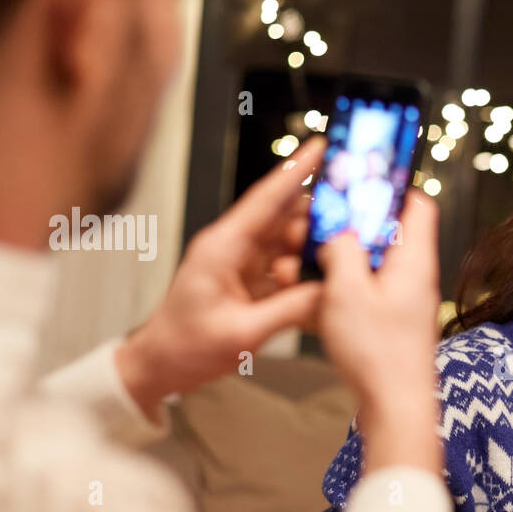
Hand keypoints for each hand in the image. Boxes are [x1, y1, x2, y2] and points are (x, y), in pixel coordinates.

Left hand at [115, 138, 327, 417]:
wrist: (161, 365)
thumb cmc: (186, 347)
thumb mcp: (242, 333)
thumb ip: (288, 310)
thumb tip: (329, 291)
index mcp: (223, 247)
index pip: (266, 200)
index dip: (295, 171)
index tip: (321, 146)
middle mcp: (233, 247)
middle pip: (283, 217)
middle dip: (316, 217)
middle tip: (351, 221)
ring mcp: (241, 262)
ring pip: (286, 240)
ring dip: (310, 248)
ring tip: (337, 258)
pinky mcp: (248, 279)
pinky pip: (283, 263)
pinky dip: (303, 268)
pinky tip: (322, 276)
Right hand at [317, 191, 442, 474]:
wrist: (395, 410)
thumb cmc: (378, 354)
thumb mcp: (347, 290)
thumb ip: (343, 249)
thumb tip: (339, 230)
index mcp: (413, 261)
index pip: (417, 205)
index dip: (388, 189)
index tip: (354, 184)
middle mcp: (413, 279)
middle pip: (385, 235)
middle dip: (346, 230)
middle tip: (312, 230)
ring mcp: (403, 304)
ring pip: (368, 269)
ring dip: (335, 265)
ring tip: (297, 267)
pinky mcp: (390, 328)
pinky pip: (363, 298)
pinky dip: (338, 295)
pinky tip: (309, 301)